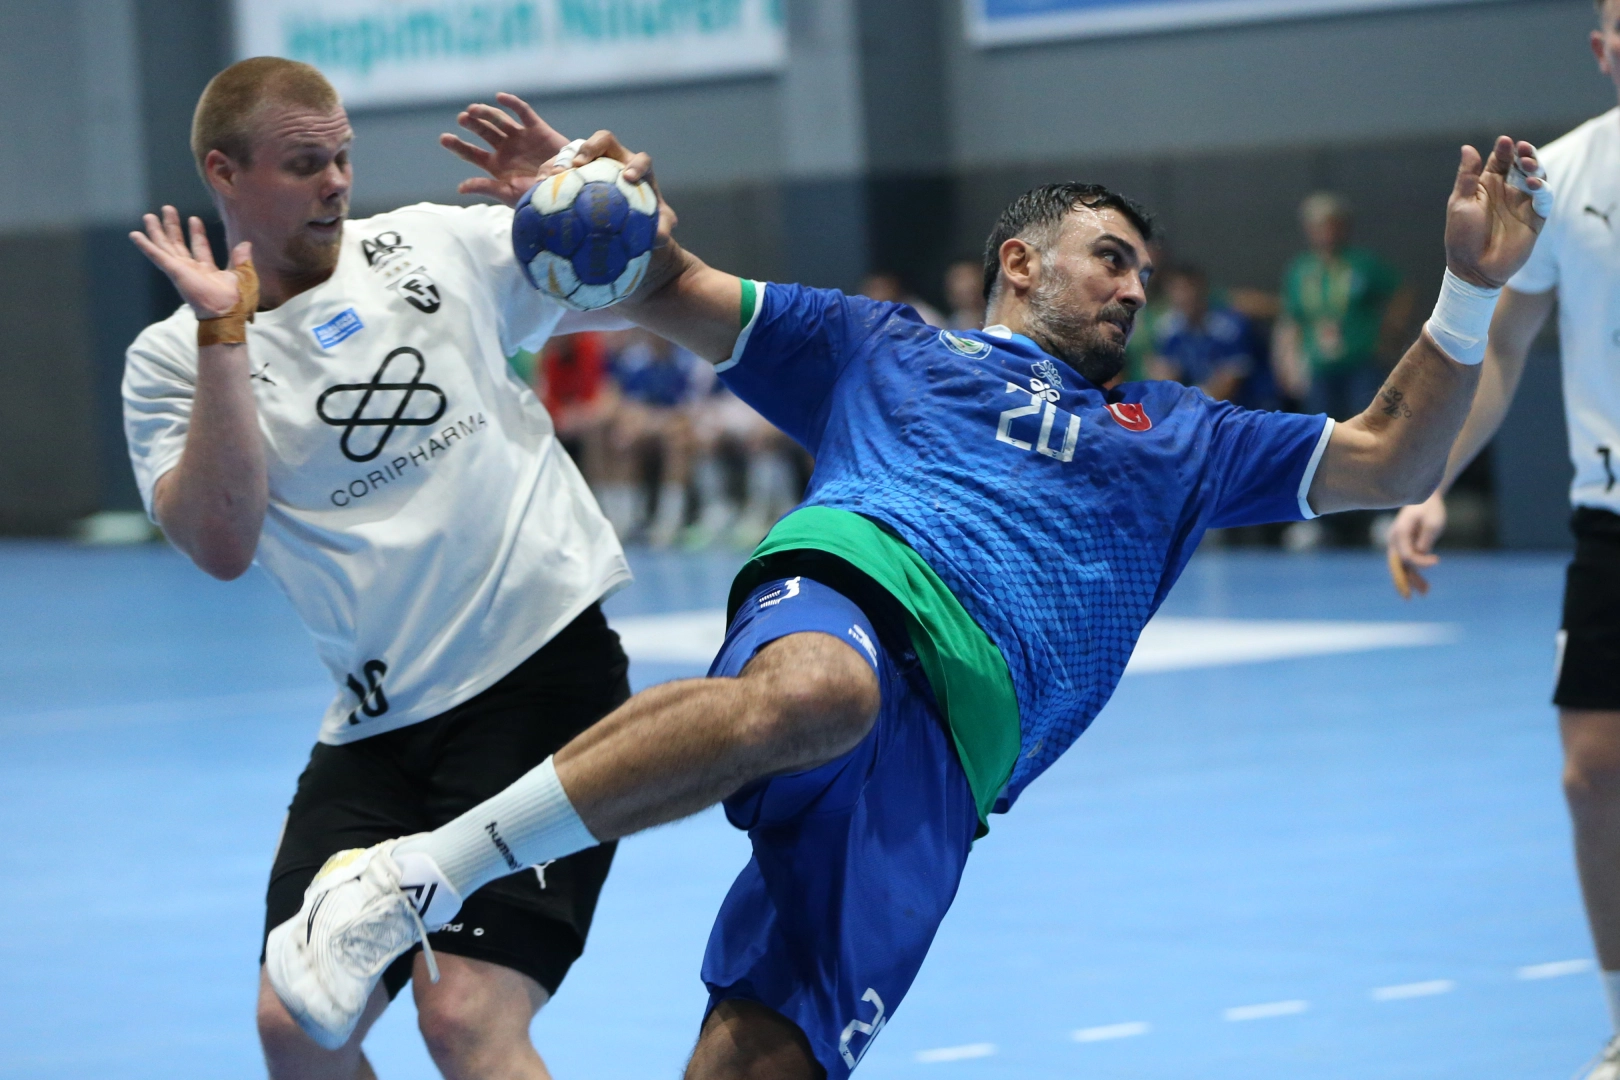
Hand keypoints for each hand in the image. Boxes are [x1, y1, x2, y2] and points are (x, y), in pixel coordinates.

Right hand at [129, 207, 251, 319]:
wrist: (226, 312)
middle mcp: (191, 269)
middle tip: (167, 209)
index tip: (194, 219)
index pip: (200, 247)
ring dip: (157, 231)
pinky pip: (157, 256)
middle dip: (172, 227)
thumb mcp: (244, 276)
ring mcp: (180, 270)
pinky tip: (135, 235)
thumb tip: (246, 245)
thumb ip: (241, 260)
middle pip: (178, 244)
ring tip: (149, 216)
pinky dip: (146, 246)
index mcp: (207, 271)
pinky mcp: (174, 271)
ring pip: (165, 247)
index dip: (197, 233)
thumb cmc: (237, 300)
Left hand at [441, 92, 572, 207]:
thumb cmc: (538, 197)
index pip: (471, 153)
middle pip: (483, 132)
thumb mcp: (509, 194)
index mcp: (496, 166)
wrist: (567, 190)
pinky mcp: (537, 129)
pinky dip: (512, 104)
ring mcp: (521, 138)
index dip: (458, 145)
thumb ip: (485, 187)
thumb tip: (460, 188)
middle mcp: (506, 149)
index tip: (444, 138)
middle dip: (472, 124)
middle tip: (462, 119)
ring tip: (472, 110)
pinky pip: (523, 112)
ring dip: (486, 113)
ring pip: (499, 120)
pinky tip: (500, 97)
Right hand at [556, 129, 677, 249]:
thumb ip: (661, 228)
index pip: (641, 160)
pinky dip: (547, 174)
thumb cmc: (643, 220)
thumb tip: (659, 236)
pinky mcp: (572, 172)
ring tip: (553, 175)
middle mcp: (615, 159)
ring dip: (563, 159)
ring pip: (576, 149)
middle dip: (590, 148)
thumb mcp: (656, 226)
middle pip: (603, 140)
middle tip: (580, 164)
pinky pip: (557, 165)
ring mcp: (592, 162)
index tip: (628, 178)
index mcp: (638, 169)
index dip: (636, 165)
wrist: (622, 223)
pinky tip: (537, 189)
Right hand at [1385, 492, 1446, 597]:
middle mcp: (1395, 540)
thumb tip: (1421, 553)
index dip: (1420, 562)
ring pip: (1402, 567)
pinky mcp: (1407, 546)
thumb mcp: (1433, 522)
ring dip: (1412, 580)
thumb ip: (1427, 538)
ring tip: (1425, 593)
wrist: (1426, 498)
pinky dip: (1415, 574)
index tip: (1437, 561)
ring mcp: (1399, 544)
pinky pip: (1408, 563)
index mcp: (1399, 533)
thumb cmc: (1431, 508)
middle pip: (1396, 565)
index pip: (1406, 555)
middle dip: (1402, 582)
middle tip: (1408, 597)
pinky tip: (1424, 587)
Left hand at [1444, 137, 1547, 287]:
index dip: (1504, 149)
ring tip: (1527, 164)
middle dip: (1524, 154)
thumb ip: (1466, 177)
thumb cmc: (1461, 237)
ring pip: (1537, 178)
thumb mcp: (1460, 204)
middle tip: (1522, 148)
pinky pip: (1545, 199)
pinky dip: (1543, 189)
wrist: (1473, 269)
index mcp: (1487, 186)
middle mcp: (1507, 191)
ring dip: (1535, 167)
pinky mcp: (1535, 218)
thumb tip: (1468, 147)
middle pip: (1522, 165)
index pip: (1500, 161)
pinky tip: (1534, 184)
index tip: (1505, 141)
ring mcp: (1522, 204)